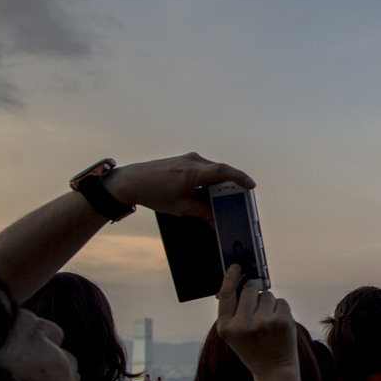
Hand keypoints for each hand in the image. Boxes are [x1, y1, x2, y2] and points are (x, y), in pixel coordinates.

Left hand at [104, 153, 254, 221]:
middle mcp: (192, 161)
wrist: (130, 181)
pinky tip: (207, 191)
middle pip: (221, 171)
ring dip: (219, 182)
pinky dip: (210, 179)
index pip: (223, 171)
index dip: (240, 177)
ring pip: (213, 169)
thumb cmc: (152, 192)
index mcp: (191, 172)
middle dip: (232, 185)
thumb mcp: (180, 207)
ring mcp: (188, 159)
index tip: (251, 185)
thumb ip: (202, 213)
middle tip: (239, 198)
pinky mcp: (184, 160)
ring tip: (221, 198)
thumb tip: (215, 221)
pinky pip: (204, 168)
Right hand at [216, 265, 296, 379]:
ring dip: (269, 304)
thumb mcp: (234, 333)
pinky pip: (281, 301)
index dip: (231, 278)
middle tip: (257, 313)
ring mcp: (263, 323)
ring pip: (266, 295)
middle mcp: (242, 325)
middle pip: (249, 290)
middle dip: (255, 296)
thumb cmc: (253, 348)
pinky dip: (281, 309)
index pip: (226, 294)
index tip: (236, 267)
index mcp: (226, 327)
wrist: (274, 370)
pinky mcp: (281, 322)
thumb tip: (236, 281)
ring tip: (268, 323)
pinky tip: (278, 324)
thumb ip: (232, 310)